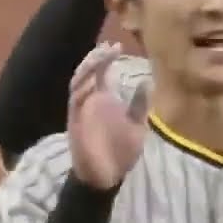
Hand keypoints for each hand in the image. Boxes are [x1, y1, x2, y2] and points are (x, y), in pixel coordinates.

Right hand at [67, 43, 148, 189]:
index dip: (107, 58)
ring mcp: (81, 111)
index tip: (117, 45)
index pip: (103, 72)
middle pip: (88, 72)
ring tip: (100, 57)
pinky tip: (92, 81)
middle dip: (96, 58)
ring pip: (78, 83)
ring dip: (88, 70)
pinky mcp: (75, 122)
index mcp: (105, 99)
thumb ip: (139, 104)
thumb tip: (147, 80)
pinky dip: (81, 91)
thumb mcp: (137, 124)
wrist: (108, 176)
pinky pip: (74, 103)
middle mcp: (91, 101)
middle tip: (109, 46)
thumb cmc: (121, 151)